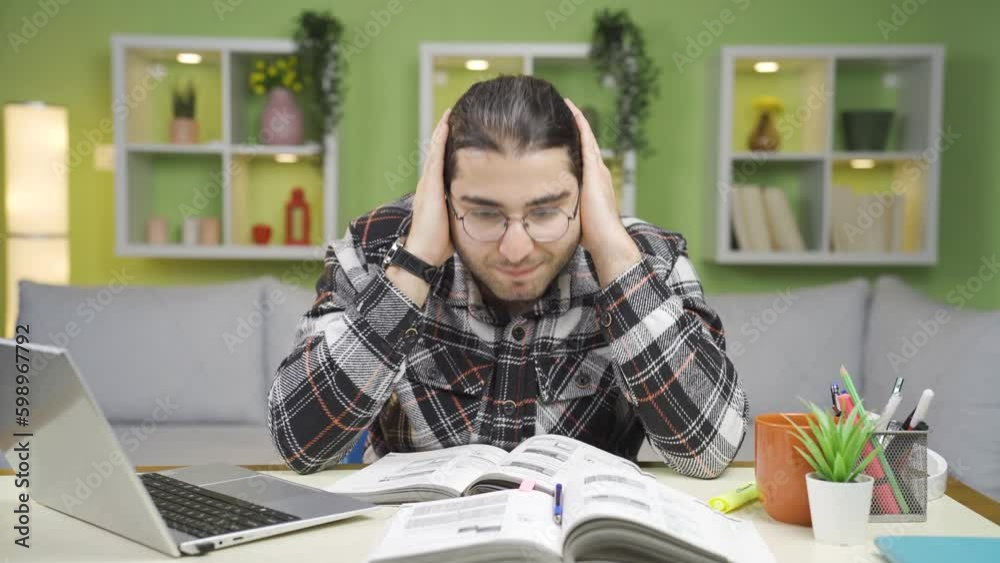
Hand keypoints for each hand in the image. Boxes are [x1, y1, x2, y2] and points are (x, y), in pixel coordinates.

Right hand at [405, 109, 454, 266]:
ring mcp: (427, 183)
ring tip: (450, 113)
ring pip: (435, 151)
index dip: (448, 146)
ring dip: (442, 131)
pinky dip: (439, 141)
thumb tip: (482, 210)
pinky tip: (445, 126)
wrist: (424, 253)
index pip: (442, 163)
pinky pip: (435, 158)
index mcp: (435, 191)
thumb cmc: (440, 244)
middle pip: (437, 152)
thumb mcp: (455, 221)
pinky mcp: (429, 186)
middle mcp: (429, 184)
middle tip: (453, 114)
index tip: (458, 131)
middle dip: (444, 133)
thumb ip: (463, 210)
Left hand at [564, 99, 641, 285]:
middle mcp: (598, 173)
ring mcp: (598, 169)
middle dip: (575, 125)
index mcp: (593, 184)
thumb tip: (542, 213)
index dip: (573, 141)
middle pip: (585, 142)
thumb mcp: (572, 216)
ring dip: (577, 120)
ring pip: (586, 137)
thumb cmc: (590, 237)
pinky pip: (587, 139)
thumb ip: (562, 209)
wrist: (606, 241)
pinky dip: (580, 124)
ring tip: (566, 102)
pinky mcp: (595, 169)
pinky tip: (571, 110)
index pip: (582, 156)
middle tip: (563, 107)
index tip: (561, 129)